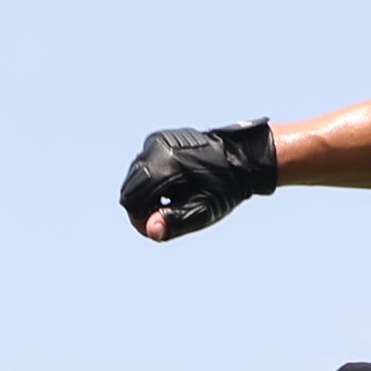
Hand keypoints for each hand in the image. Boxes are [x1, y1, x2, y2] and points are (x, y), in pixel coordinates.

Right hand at [119, 121, 278, 239]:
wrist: (240, 157)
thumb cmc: (225, 187)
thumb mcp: (204, 210)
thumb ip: (175, 222)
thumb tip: (150, 231)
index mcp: (166, 164)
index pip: (132, 199)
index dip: (139, 219)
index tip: (157, 228)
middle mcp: (156, 147)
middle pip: (130, 187)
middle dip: (142, 207)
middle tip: (166, 217)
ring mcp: (156, 140)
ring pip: (135, 177)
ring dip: (147, 194)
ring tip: (174, 199)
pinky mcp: (158, 139)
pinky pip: (143, 166)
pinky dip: (151, 181)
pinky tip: (172, 187)